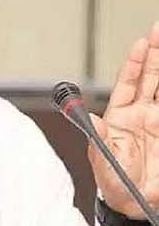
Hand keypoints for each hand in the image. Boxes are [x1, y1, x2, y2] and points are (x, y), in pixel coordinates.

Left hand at [88, 21, 158, 218]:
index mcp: (120, 114)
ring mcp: (158, 122)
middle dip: (157, 54)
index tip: (142, 42)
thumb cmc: (112, 178)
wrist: (131, 201)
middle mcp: (141, 113)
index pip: (128, 81)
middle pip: (151, 77)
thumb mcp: (102, 157)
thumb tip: (91, 119)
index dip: (135, 61)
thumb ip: (98, 137)